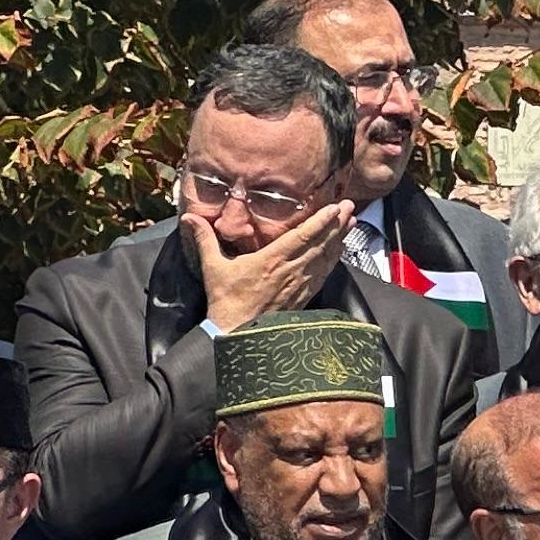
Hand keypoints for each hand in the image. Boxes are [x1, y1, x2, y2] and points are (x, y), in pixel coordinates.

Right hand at [191, 202, 351, 334]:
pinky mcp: (303, 297)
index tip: (335, 207)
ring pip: (325, 258)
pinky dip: (334, 259)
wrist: (237, 334)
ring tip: (351, 221)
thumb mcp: (213, 267)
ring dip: (340, 238)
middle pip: (320, 244)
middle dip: (337, 224)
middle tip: (350, 205)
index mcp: (271, 261)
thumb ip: (204, 239)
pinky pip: (323, 274)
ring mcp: (300, 285)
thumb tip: (188, 217)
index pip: (302, 236)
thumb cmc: (225, 300)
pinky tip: (340, 250)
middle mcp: (290, 271)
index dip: (321, 221)